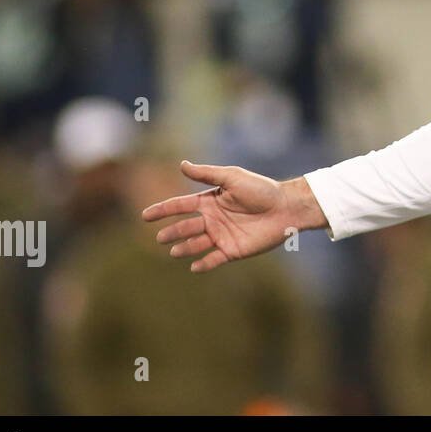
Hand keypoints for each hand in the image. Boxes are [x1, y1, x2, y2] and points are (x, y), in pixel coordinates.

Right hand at [142, 162, 326, 272]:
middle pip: (185, 227)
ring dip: (184, 248)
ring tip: (174, 251)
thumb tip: (181, 164)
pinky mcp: (233, 250)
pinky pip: (213, 260)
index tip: (145, 215)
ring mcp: (221, 236)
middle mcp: (212, 219)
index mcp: (209, 201)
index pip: (180, 206)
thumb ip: (207, 174)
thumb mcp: (232, 177)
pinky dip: (203, 265)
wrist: (285, 207)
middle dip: (172, 232)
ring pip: (196, 244)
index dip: (162, 210)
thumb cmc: (261, 189)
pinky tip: (194, 267)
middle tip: (160, 238)